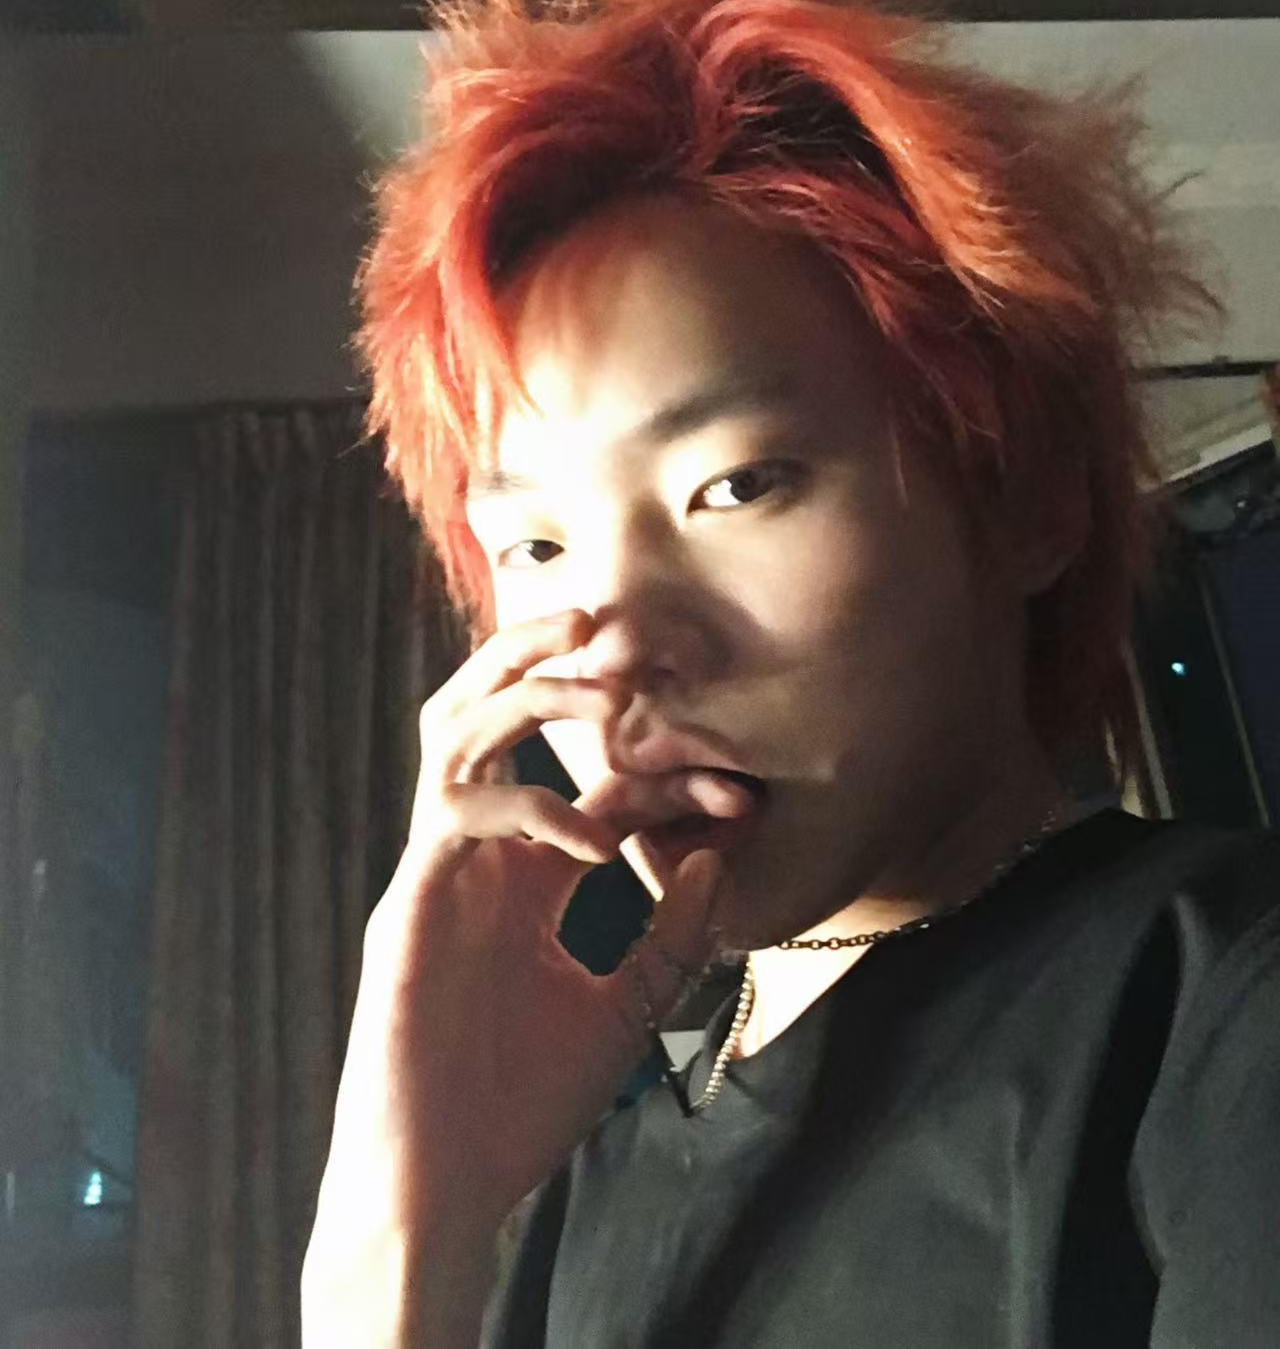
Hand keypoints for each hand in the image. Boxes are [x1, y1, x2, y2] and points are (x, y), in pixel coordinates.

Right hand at [303, 609, 751, 1342]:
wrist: (444, 1181)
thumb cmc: (524, 1096)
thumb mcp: (626, 1000)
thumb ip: (671, 928)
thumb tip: (718, 851)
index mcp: (528, 869)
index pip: (593, 777)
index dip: (666, 765)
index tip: (740, 787)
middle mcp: (479, 850)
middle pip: (491, 710)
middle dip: (546, 654)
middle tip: (621, 624)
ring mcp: (438, 868)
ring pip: (459, 733)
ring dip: (526, 690)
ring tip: (601, 679)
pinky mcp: (409, 901)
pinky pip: (458, 814)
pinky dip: (531, 808)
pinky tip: (595, 843)